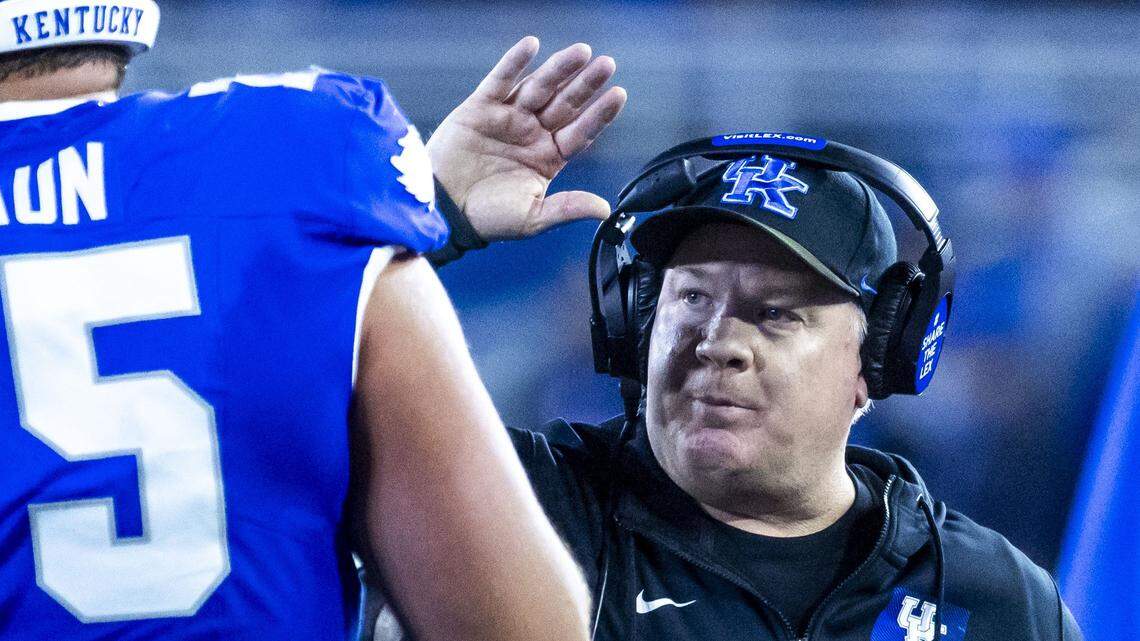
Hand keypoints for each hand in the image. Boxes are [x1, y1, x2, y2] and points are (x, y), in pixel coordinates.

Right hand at [427, 36, 626, 241]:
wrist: (443, 210)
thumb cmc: (486, 218)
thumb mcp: (532, 219)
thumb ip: (568, 208)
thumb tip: (604, 210)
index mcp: (547, 157)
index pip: (580, 132)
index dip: (599, 114)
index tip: (618, 96)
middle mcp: (531, 134)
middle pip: (565, 104)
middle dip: (586, 84)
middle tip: (607, 65)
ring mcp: (508, 118)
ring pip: (538, 88)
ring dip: (559, 69)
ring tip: (581, 53)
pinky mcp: (480, 108)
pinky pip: (500, 81)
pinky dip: (514, 63)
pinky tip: (531, 46)